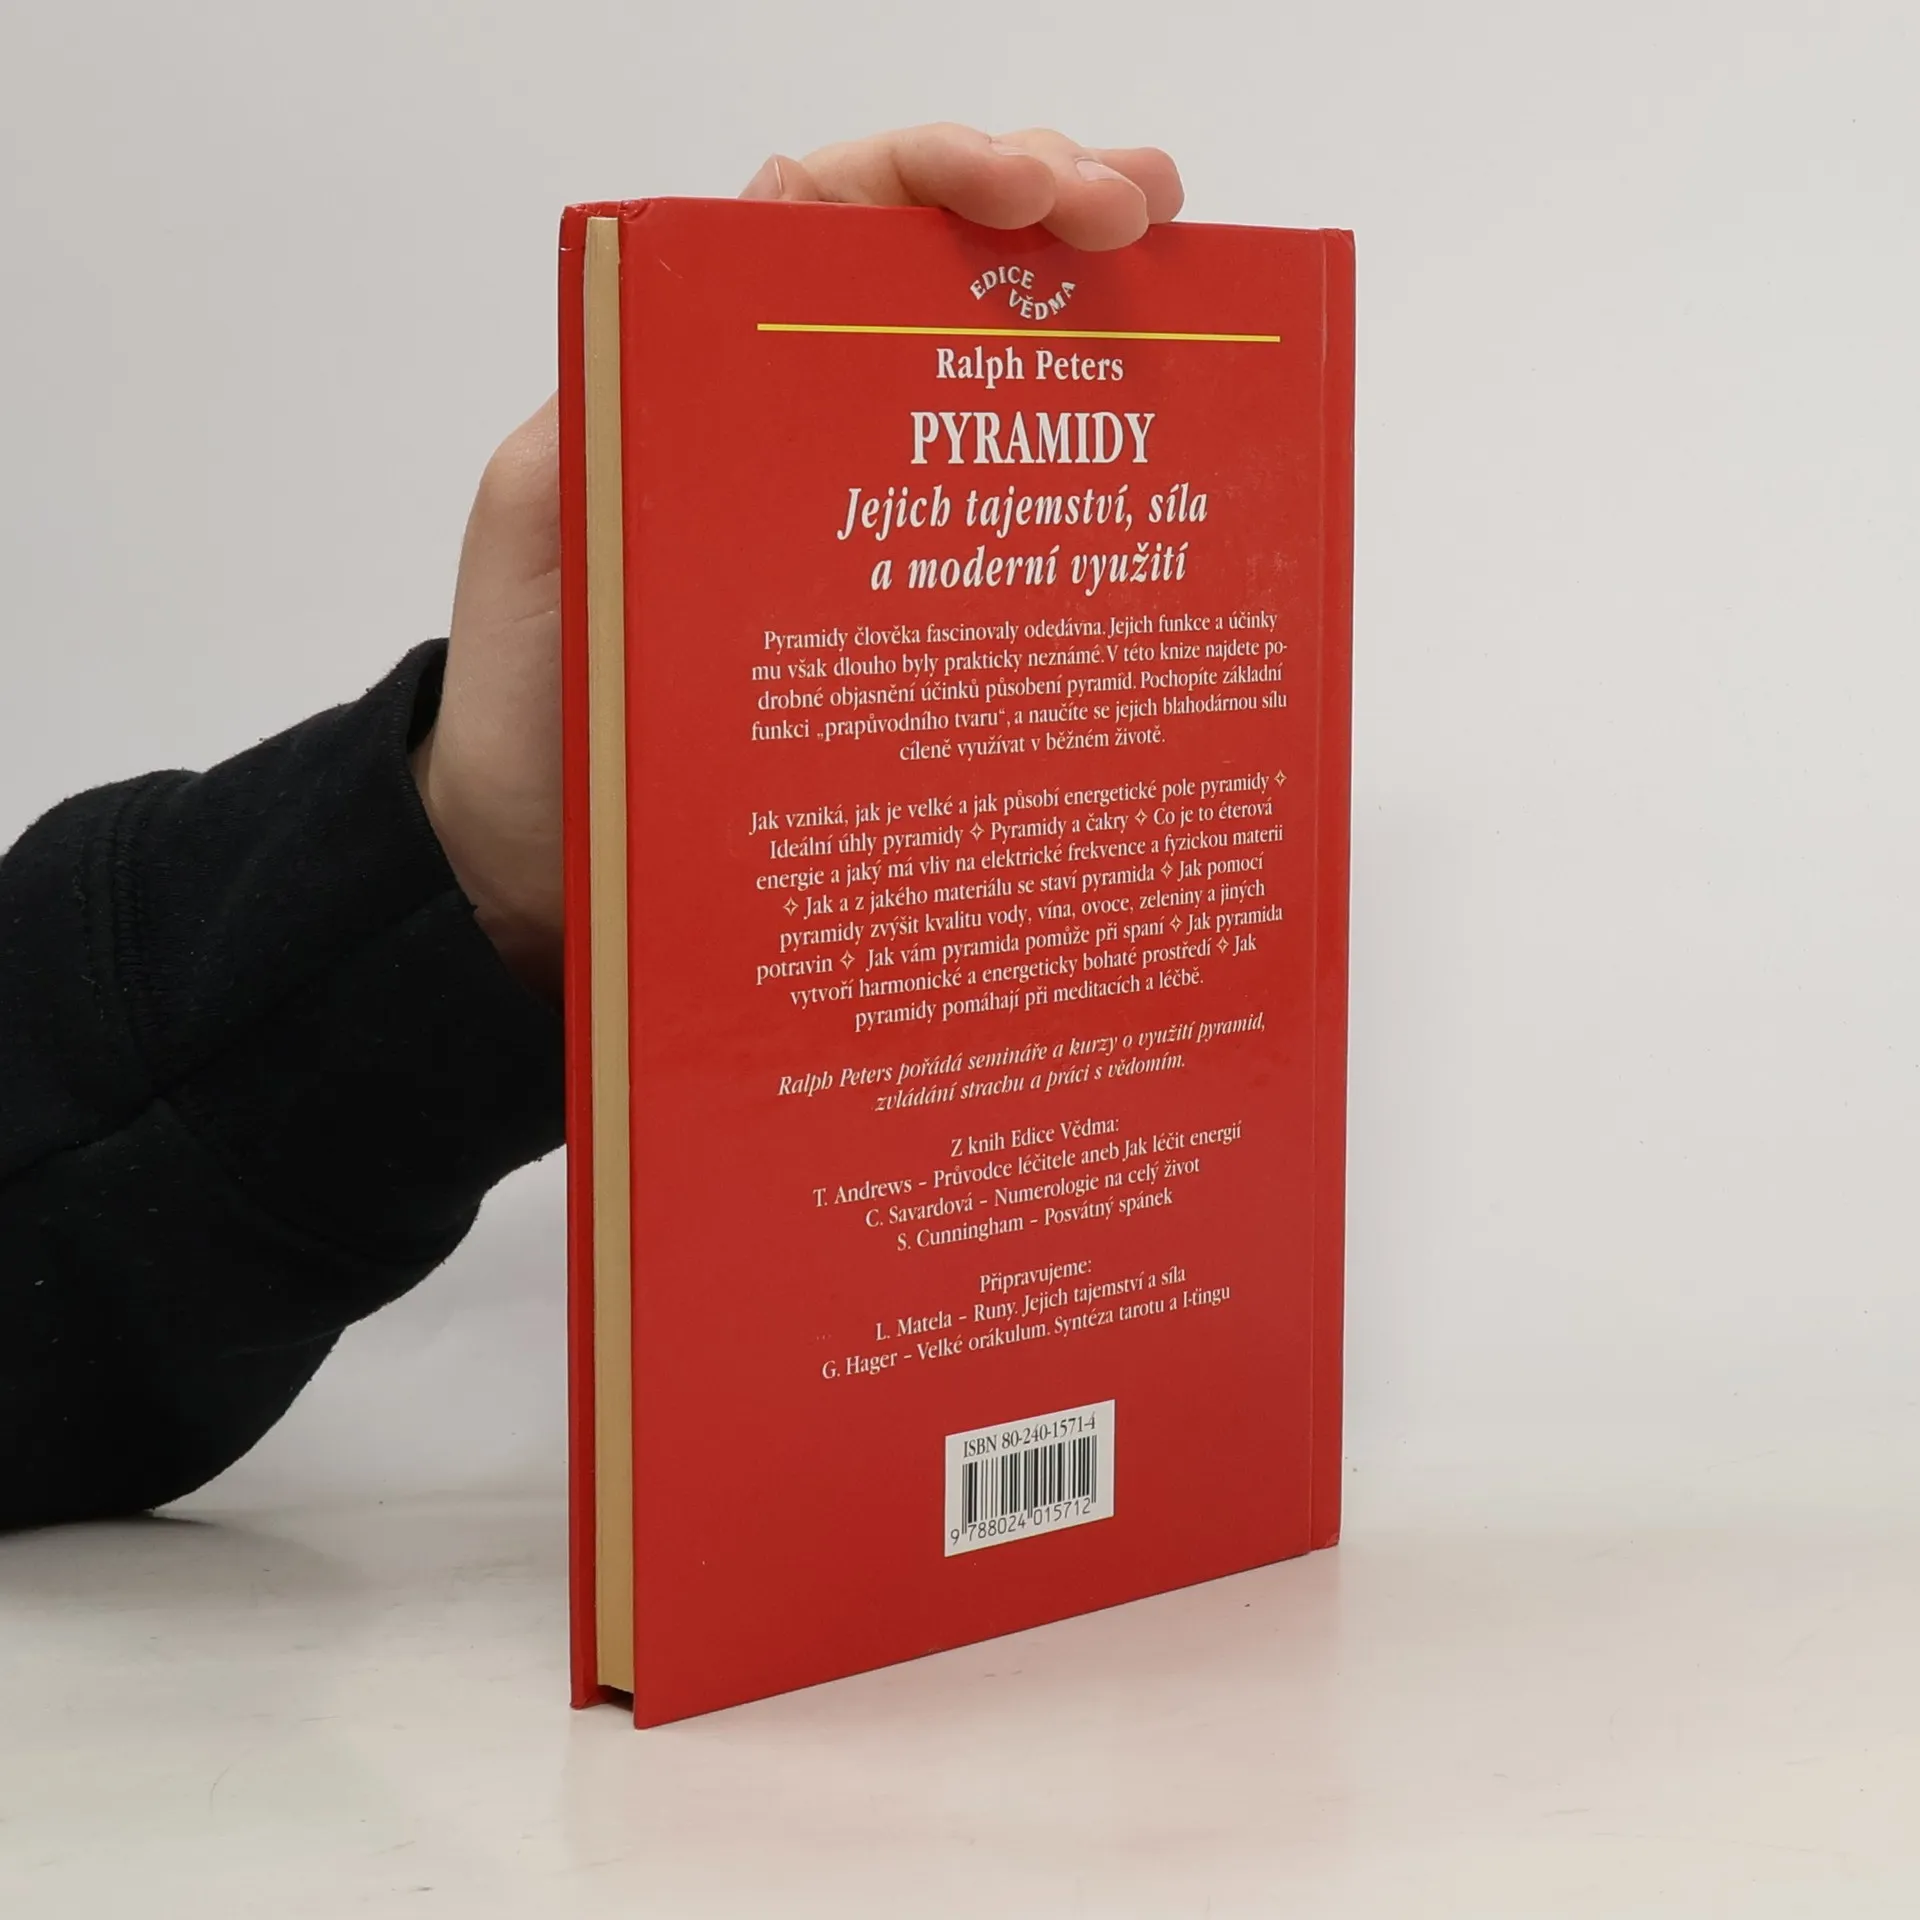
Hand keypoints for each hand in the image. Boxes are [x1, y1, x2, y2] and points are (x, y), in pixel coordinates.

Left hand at [413, 124, 1183, 996]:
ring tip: (1179, 274)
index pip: (836, 210)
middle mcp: (797, 423)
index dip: (942, 173)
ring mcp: (856, 516)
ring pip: (978, 374)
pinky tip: (1144, 450)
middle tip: (1147, 209)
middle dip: (1049, 207)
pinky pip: (985, 523)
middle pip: (934, 269)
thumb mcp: (549, 514)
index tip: (1034, 193)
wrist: (544, 852)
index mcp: (706, 368)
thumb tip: (763, 218)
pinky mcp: (892, 616)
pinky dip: (1064, 472)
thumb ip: (627, 387)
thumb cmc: (532, 693)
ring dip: (1082, 307)